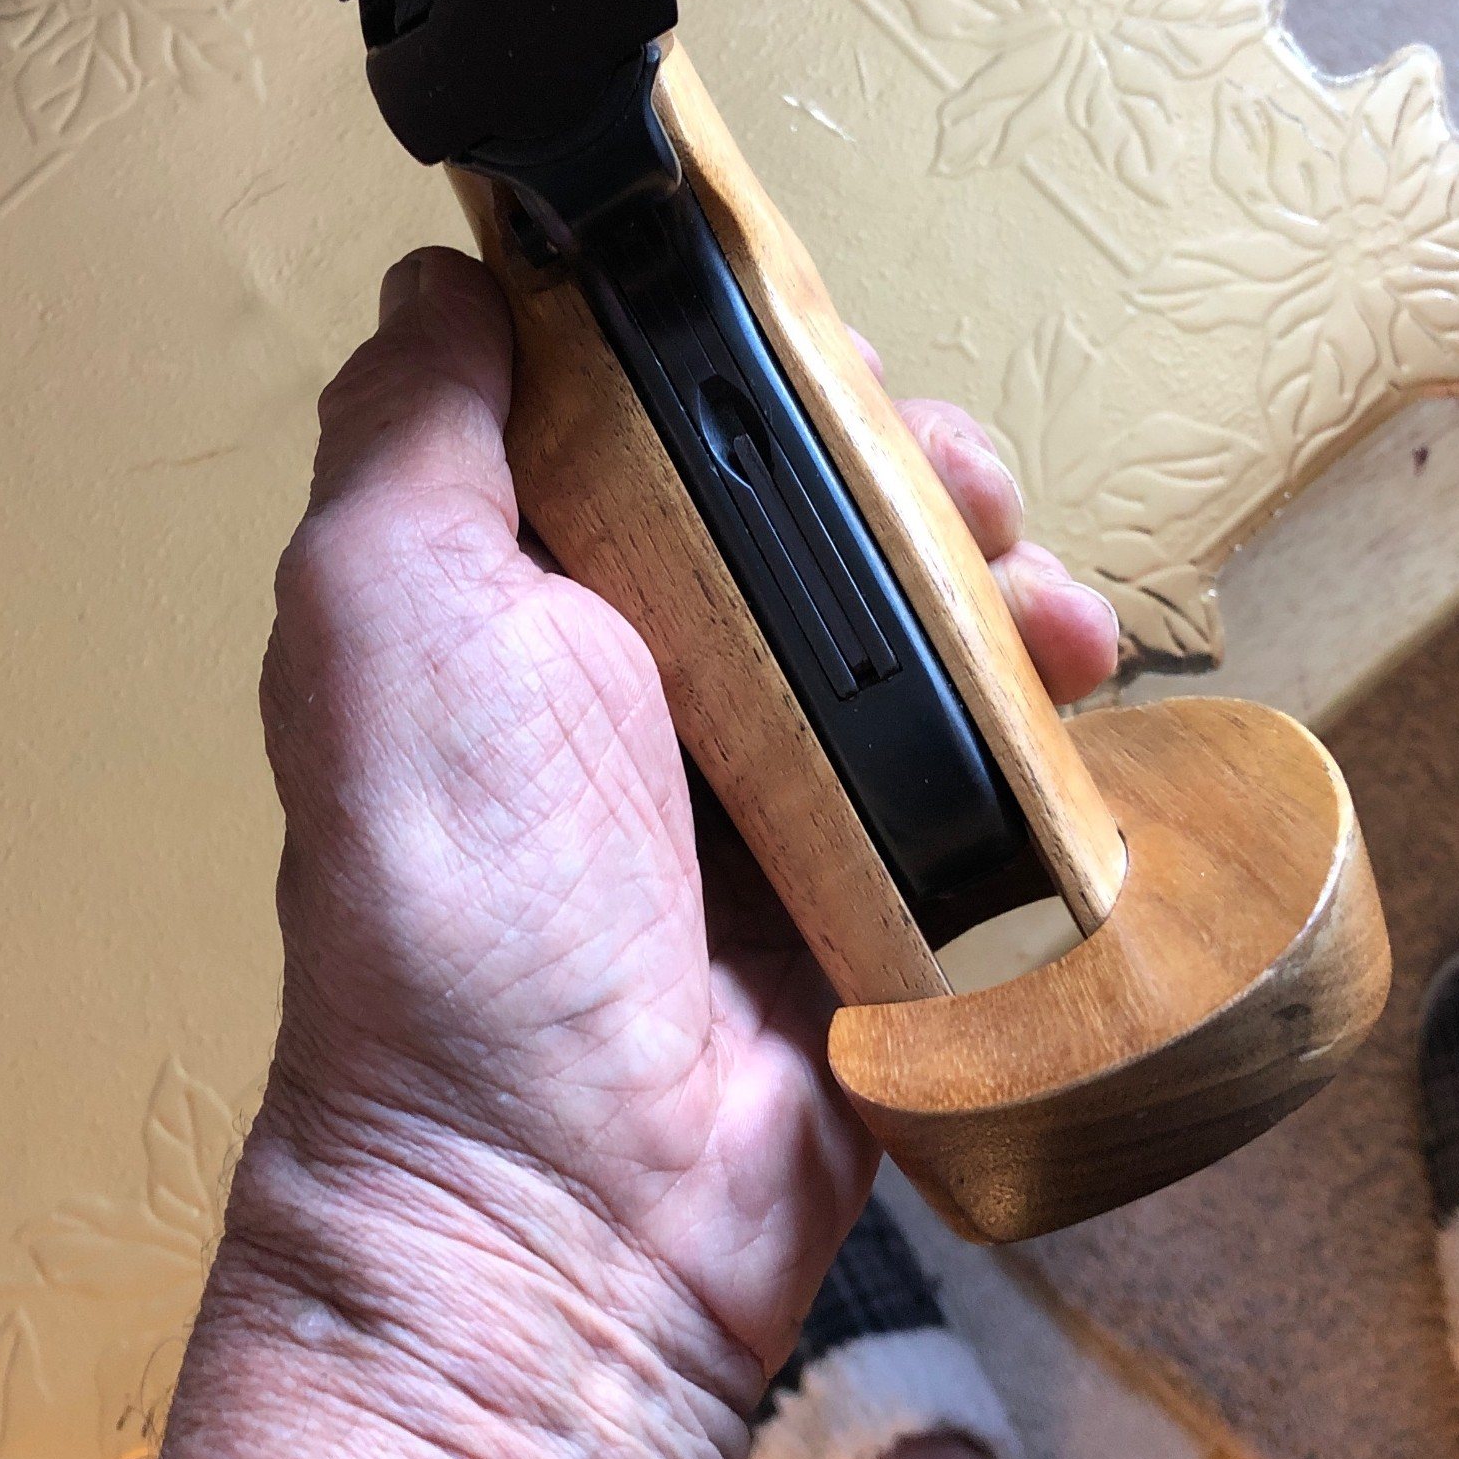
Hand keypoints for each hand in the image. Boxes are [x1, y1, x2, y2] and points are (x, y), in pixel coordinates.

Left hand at [144, 249, 1119, 1458]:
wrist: (570, 1184)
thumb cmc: (460, 886)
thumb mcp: (384, 607)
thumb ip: (411, 426)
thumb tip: (450, 275)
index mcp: (531, 587)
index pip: (655, 413)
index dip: (741, 351)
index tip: (805, 337)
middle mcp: (656, 663)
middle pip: (813, 497)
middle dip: (898, 457)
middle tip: (945, 482)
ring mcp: (782, 769)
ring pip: (915, 603)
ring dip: (993, 563)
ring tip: (1031, 593)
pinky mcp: (886, 864)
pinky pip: (984, 740)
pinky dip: (1042, 696)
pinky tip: (1073, 679)